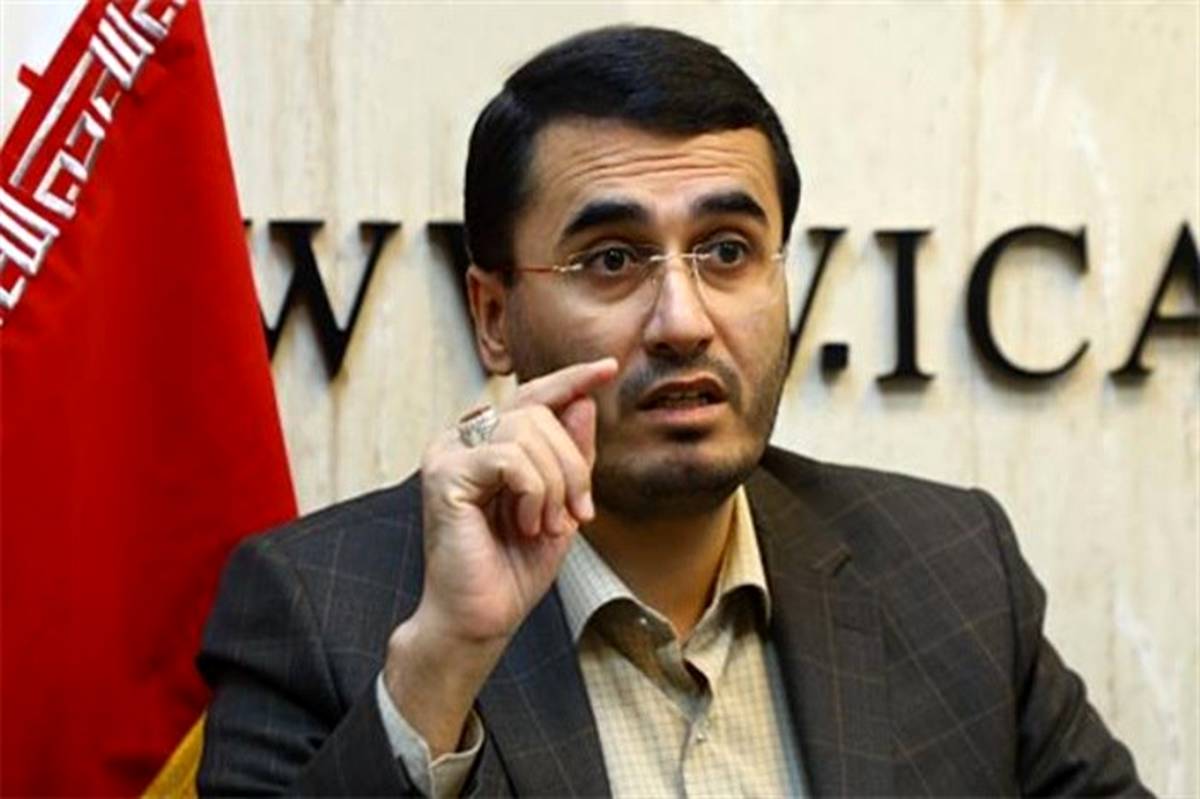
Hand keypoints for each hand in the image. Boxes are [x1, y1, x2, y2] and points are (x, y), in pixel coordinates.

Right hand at [384, 356, 617, 754]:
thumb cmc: (513, 569)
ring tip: (547, 525)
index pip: (533, 396)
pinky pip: (511, 457)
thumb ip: (572, 457)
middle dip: (573, 465)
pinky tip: (526, 524)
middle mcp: (463, 440)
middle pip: (539, 413)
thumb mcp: (562, 506)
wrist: (481, 619)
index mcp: (488, 445)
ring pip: (528, 431)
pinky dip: (534, 492)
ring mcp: (449, 453)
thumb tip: (583, 402)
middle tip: (577, 515)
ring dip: (556, 484)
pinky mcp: (444, 474)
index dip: (571, 380)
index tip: (608, 368)